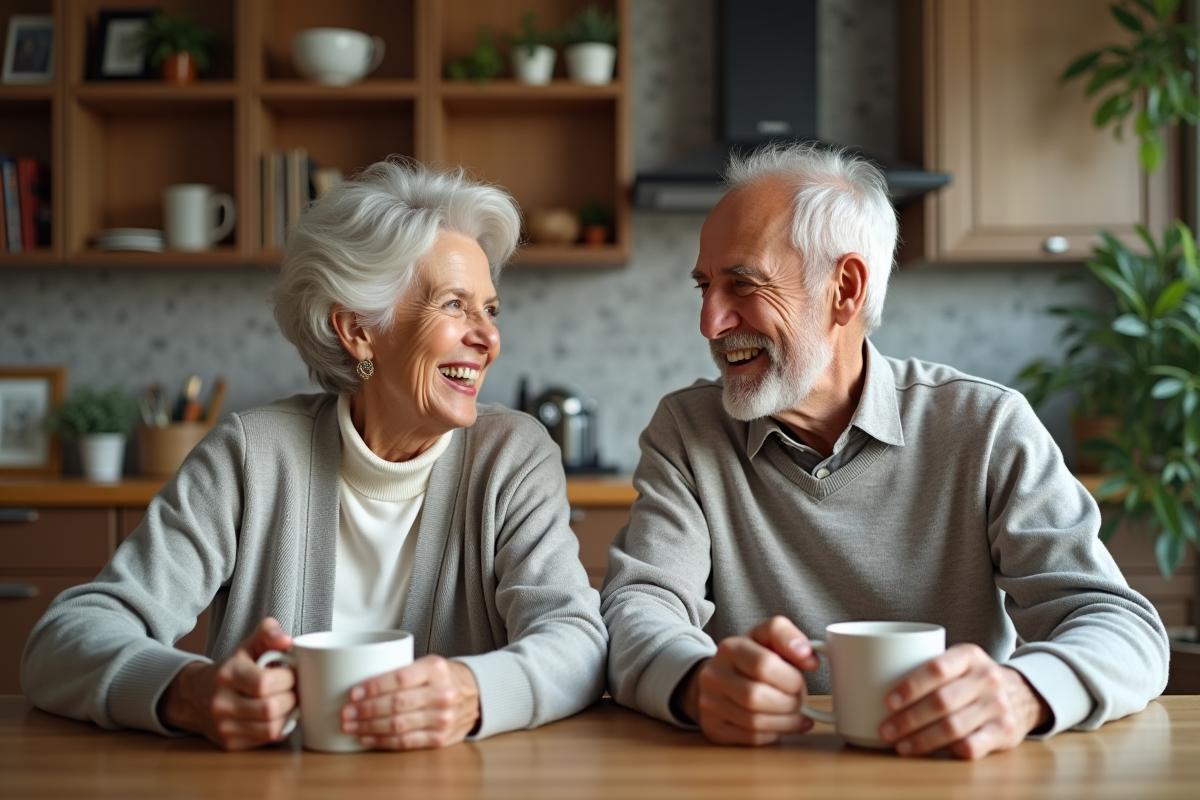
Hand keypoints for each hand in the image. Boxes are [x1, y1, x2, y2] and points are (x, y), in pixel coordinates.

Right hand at [159, 617, 296, 750]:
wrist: (197, 695)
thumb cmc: (233, 668)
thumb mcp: (248, 645)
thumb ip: (269, 633)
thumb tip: (287, 640)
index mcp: (227, 674)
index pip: (265, 683)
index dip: (287, 678)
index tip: (292, 673)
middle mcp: (221, 703)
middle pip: (270, 708)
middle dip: (291, 697)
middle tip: (294, 689)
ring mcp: (224, 727)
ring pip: (271, 729)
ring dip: (288, 715)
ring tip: (288, 701)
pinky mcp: (230, 744)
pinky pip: (267, 740)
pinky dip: (280, 727)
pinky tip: (279, 715)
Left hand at [341, 655, 479, 749]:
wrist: (477, 695)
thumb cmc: (444, 678)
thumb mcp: (429, 664)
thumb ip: (403, 670)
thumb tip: (361, 682)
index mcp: (436, 669)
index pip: (400, 678)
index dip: (374, 687)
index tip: (353, 693)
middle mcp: (442, 693)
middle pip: (396, 704)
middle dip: (366, 710)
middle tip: (346, 712)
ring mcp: (442, 718)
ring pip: (398, 725)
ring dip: (369, 727)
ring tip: (351, 726)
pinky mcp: (440, 738)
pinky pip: (405, 742)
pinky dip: (382, 741)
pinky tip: (367, 737)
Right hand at [674, 616, 820, 744]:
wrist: (718, 678)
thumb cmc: (751, 659)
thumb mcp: (767, 638)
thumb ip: (789, 638)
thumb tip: (809, 658)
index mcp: (730, 648)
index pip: (763, 664)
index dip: (791, 677)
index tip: (800, 680)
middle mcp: (714, 676)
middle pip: (756, 696)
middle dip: (789, 702)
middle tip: (798, 699)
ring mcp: (710, 704)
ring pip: (754, 721)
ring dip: (785, 721)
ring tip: (795, 714)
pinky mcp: (714, 728)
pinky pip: (751, 738)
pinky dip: (773, 733)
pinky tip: (780, 724)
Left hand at [878, 643, 1051, 758]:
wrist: (1022, 692)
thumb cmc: (971, 678)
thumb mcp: (956, 661)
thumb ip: (925, 666)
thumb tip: (867, 679)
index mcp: (969, 655)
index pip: (936, 668)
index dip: (910, 686)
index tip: (887, 701)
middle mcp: (987, 678)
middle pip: (942, 702)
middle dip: (909, 719)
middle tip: (885, 730)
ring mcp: (999, 706)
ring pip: (954, 727)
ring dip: (922, 740)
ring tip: (900, 746)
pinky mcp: (1005, 732)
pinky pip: (973, 746)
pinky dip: (948, 751)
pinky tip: (930, 753)